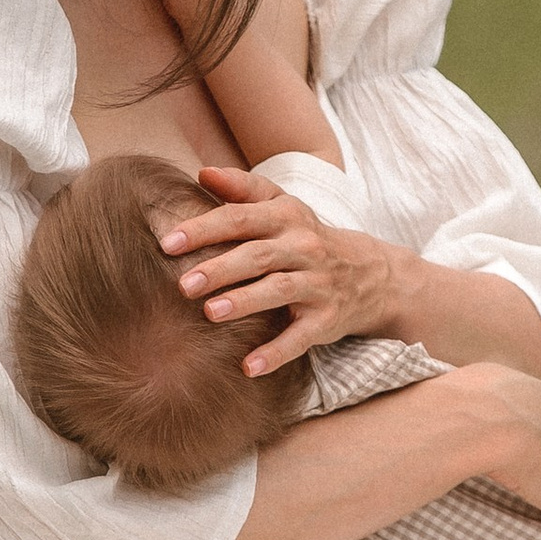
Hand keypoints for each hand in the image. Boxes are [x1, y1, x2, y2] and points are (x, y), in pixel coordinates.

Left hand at [158, 164, 398, 373]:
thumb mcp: (282, 206)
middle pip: (258, 254)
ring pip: (279, 290)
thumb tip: (201, 172)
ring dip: (245, 302)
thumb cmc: (307, 238)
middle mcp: (304, 247)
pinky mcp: (326, 319)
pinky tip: (248, 367)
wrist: (372, 274)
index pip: (240, 218)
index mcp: (286, 217)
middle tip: (184, 284)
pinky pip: (300, 337)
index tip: (168, 243)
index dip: (204, 229)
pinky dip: (276, 352)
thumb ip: (242, 189)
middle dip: (221, 268)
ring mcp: (318, 284)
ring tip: (210, 313)